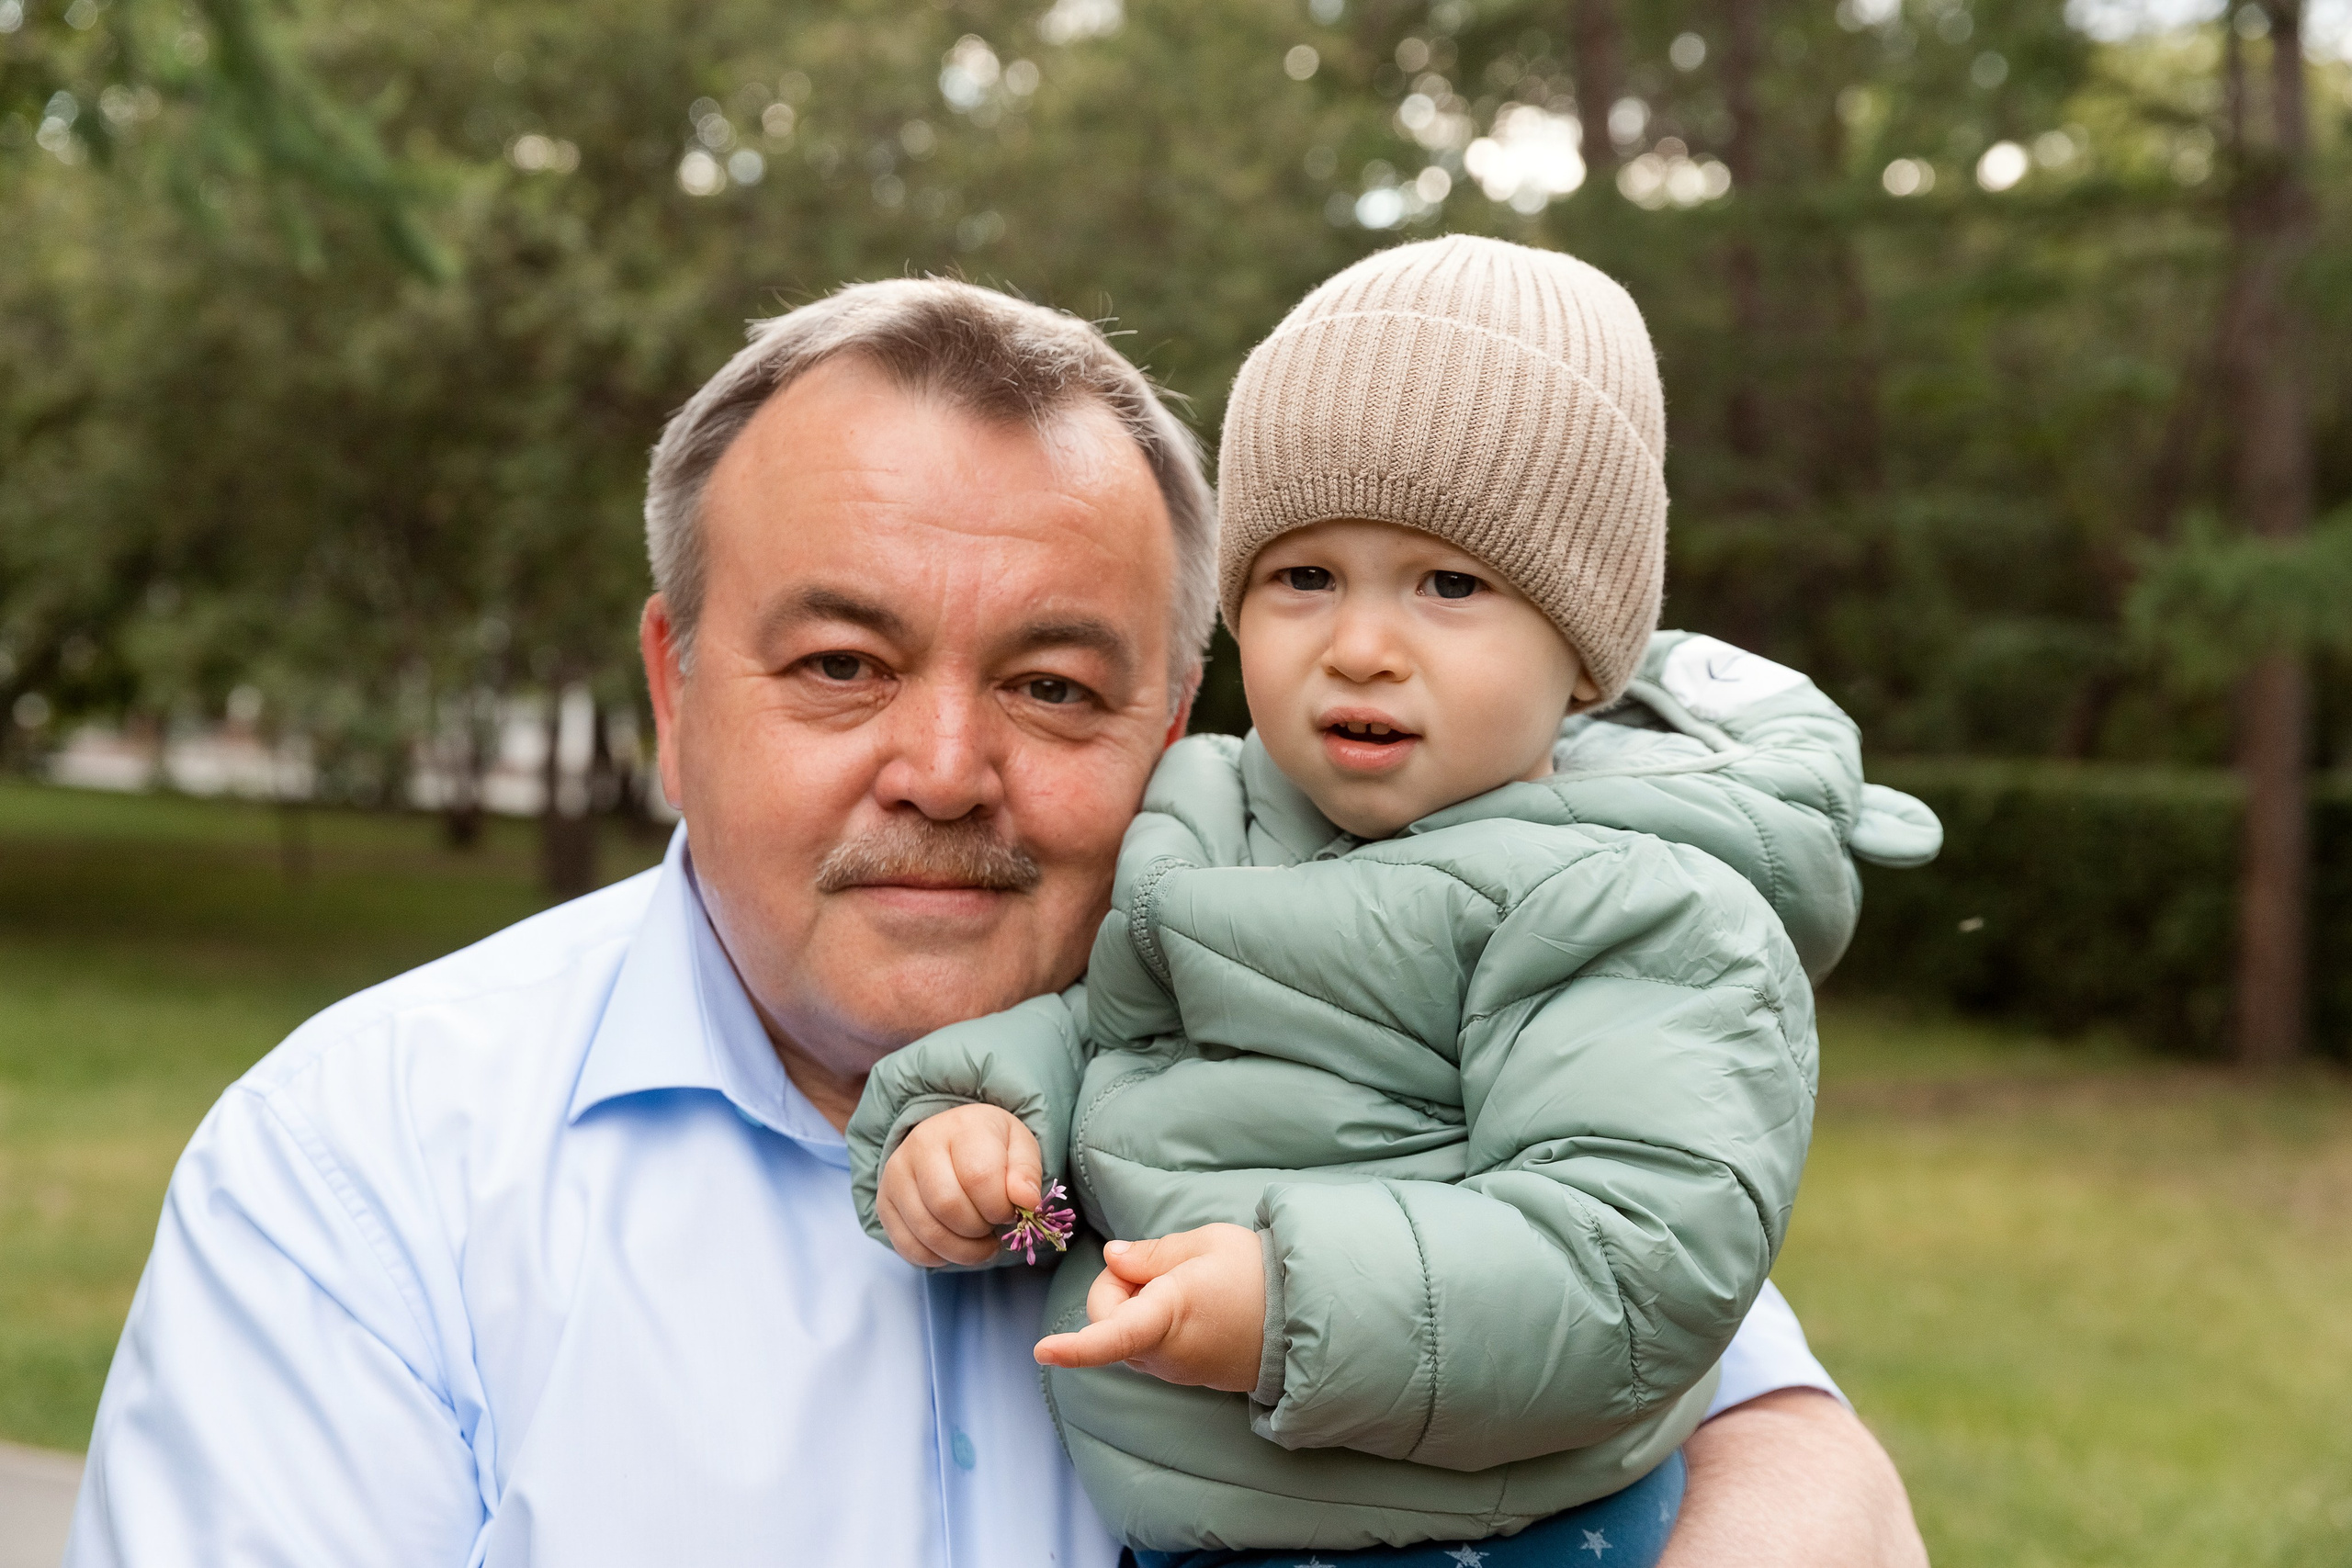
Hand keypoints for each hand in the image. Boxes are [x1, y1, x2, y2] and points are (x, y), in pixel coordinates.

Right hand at [874, 1104, 1042, 1267]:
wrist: (952, 1141)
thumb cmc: (991, 1148)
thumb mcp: (1020, 1148)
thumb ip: (1026, 1173)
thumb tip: (1026, 1201)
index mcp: (961, 1126)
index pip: (979, 1177)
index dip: (1000, 1207)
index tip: (1010, 1210)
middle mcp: (921, 1145)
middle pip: (948, 1206)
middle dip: (979, 1230)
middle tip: (992, 1227)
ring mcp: (896, 1174)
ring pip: (927, 1231)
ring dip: (962, 1251)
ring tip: (979, 1242)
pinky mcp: (885, 1202)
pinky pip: (908, 1247)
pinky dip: (937, 1258)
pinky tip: (954, 1246)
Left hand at [1033, 1223, 1264, 1391]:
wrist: (1308, 1322)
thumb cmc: (1260, 1275)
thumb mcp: (1207, 1244)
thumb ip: (1152, 1253)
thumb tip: (1113, 1259)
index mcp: (1167, 1316)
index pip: (1111, 1335)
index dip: (1074, 1346)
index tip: (1042, 1352)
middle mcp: (1164, 1354)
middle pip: (1106, 1316)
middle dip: (1116, 1285)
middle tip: (1158, 1262)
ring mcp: (1174, 1369)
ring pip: (1125, 1330)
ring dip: (1136, 1302)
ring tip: (1186, 1282)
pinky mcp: (1185, 1374)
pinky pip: (1148, 1343)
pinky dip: (1154, 1319)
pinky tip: (1193, 1302)